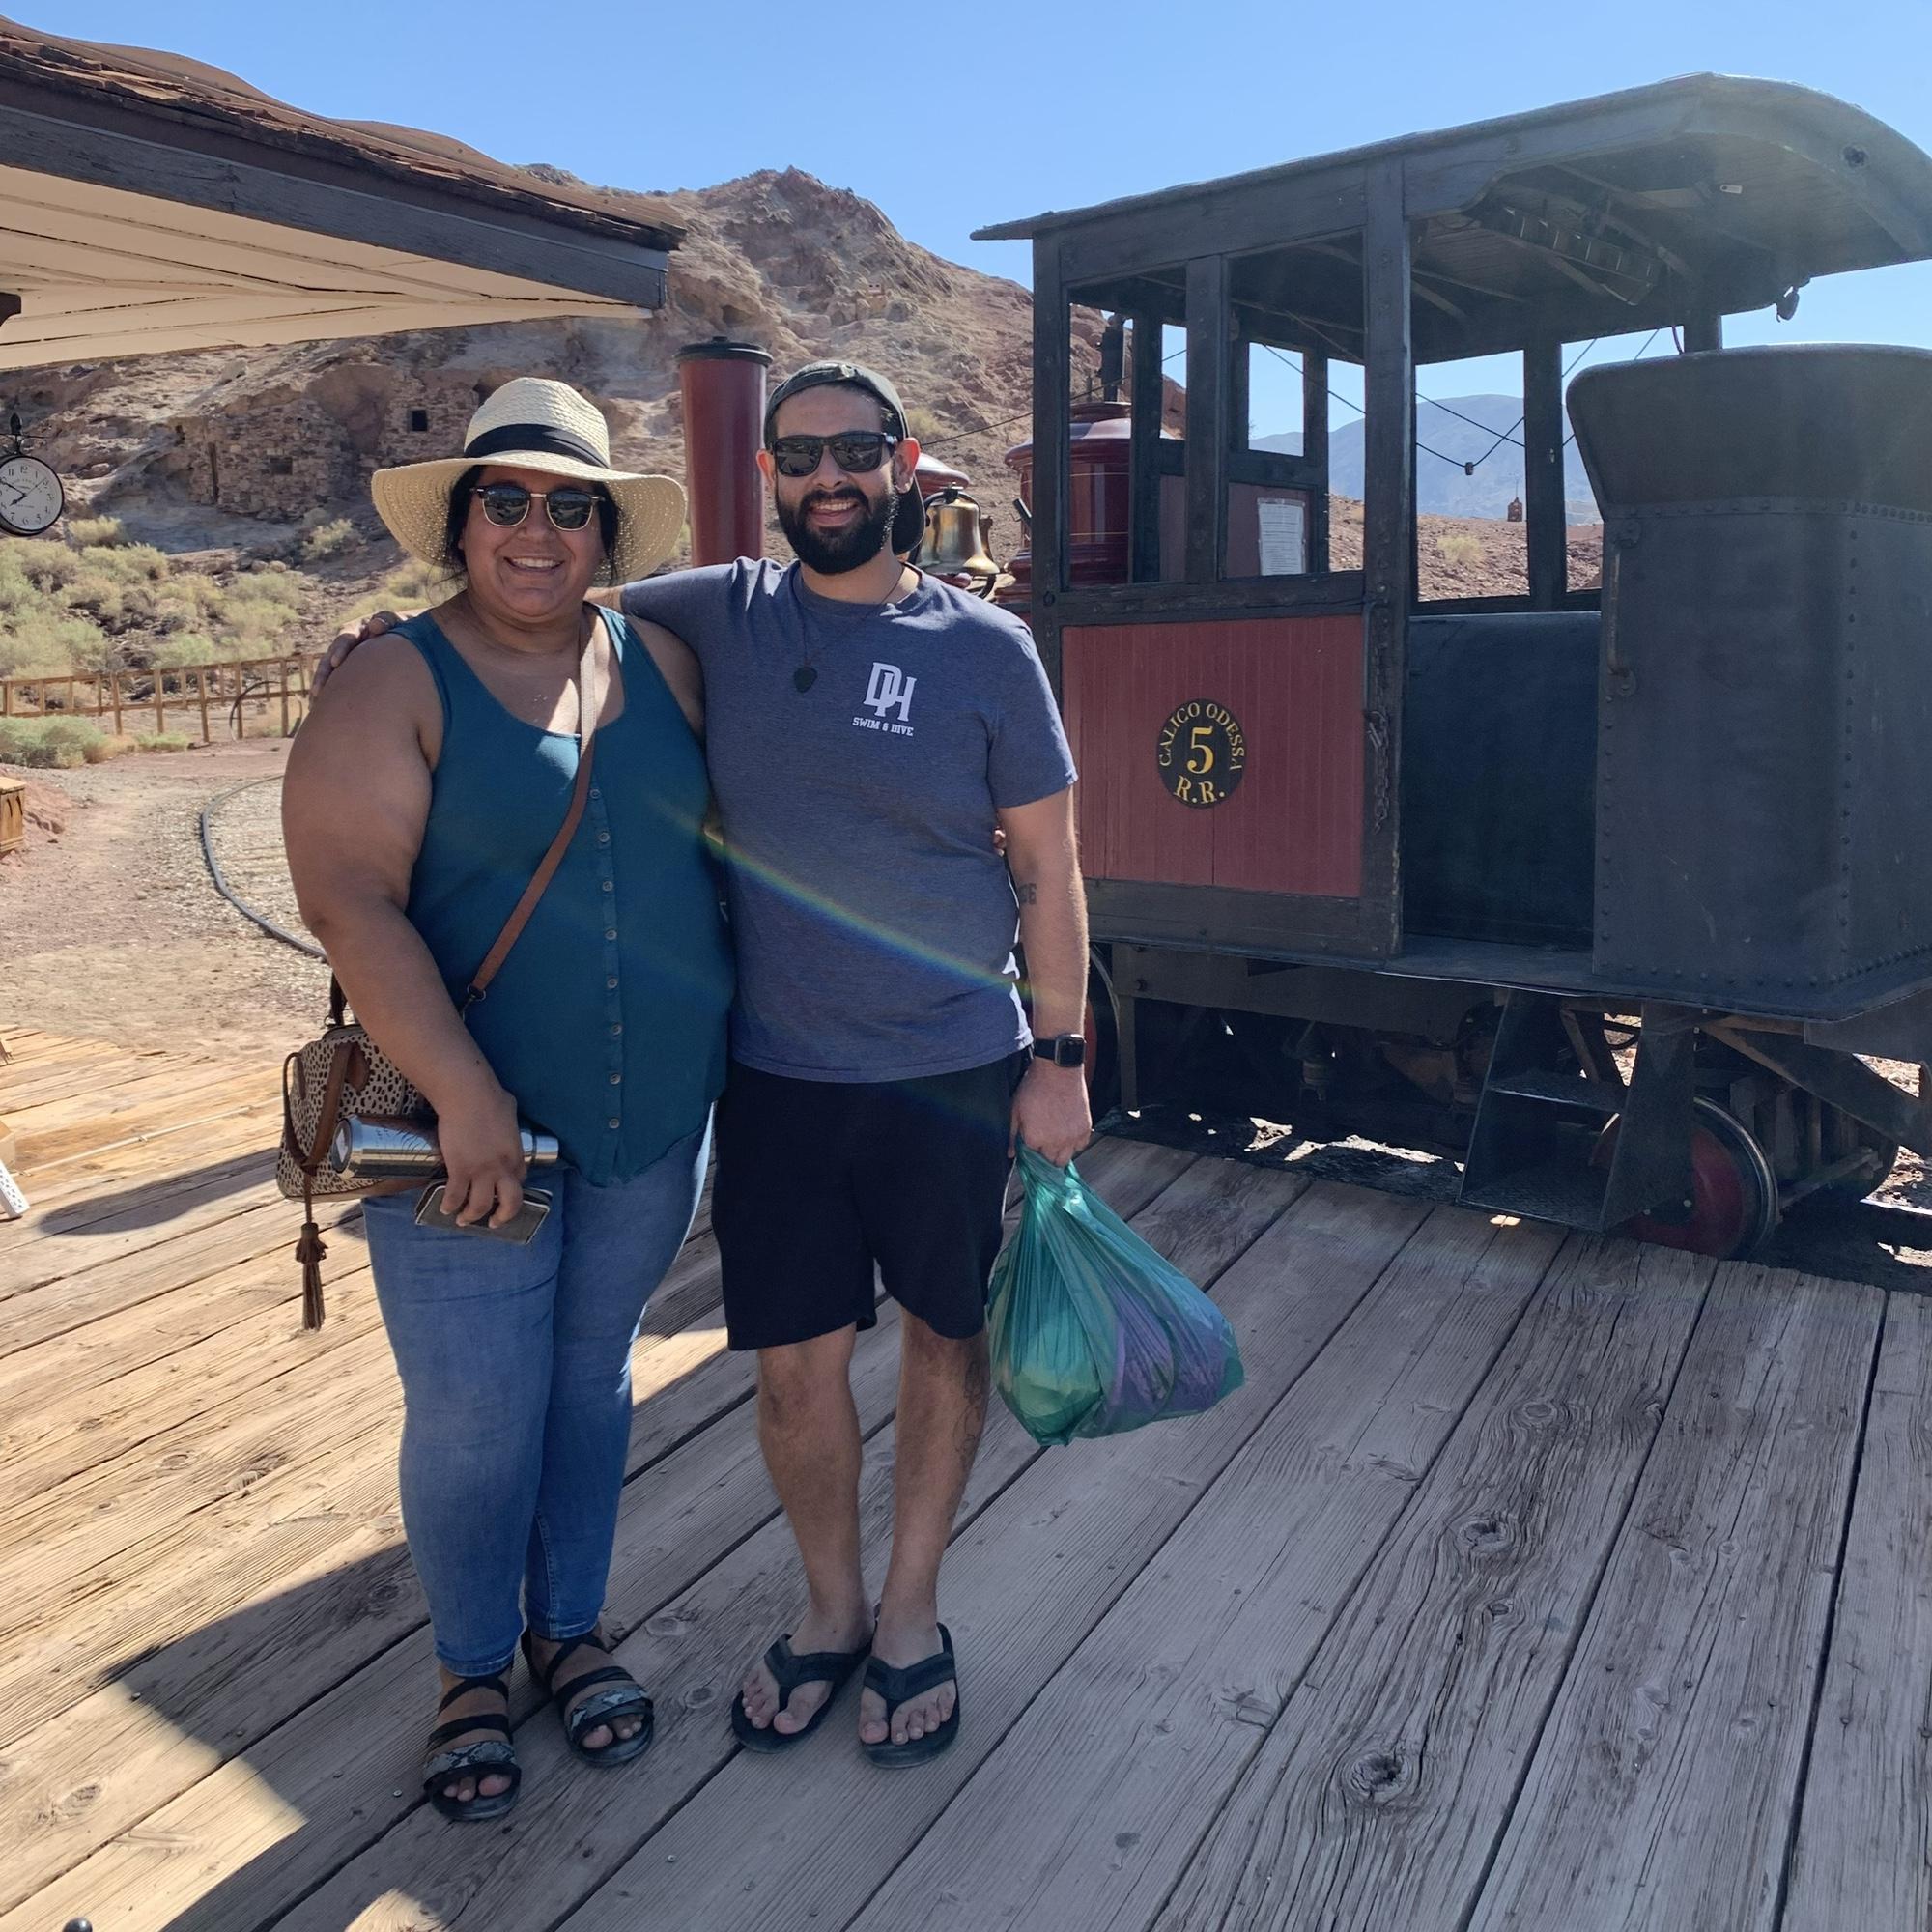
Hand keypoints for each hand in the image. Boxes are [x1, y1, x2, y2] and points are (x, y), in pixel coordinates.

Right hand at [311, 608, 404, 699]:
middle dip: (323, 676)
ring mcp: (344, 660)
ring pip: (329, 675)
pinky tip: (318, 708)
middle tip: (318, 691)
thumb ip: (386, 620)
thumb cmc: (400, 628)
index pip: (345, 639)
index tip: (336, 663)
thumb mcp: (394, 622)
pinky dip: (327, 696)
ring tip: (314, 705)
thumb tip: (375, 626)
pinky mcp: (347, 674)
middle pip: (329, 660)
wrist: (405, 638)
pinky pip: (334, 685)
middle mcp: (345, 646)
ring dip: (321, 689)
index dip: (339, 650)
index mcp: (355, 631)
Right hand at [434, 1080, 527, 1226]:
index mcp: (516, 1154)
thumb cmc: (489, 1097)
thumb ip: (507, 1123)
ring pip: (480, 1206)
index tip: (502, 1194)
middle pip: (510, 1203)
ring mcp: (481, 1171)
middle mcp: (502, 1168)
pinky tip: (445, 1208)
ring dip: (472, 1216)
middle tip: (493, 1222)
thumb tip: (503, 1115)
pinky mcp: (459, 1169)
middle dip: (502, 1216)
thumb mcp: (509, 1112)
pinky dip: (449, 1205)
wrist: (467, 1095)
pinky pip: (455, 1195)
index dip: (511, 1190)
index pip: (520, 1181)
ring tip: (463, 1220)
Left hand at [1010, 1059, 1090, 1167]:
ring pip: (1066, 1159)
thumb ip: (1012, 1135)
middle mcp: (1054, 1142)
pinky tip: (1068, 1132)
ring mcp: (1071, 1137)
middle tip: (1043, 1141)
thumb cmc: (1035, 1086)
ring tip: (1056, 1138)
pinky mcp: (1084, 1129)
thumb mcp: (1016, 1110)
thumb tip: (1011, 1153)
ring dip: (1060, 1152)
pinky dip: (1075, 1143)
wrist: (1057, 1070)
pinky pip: (1081, 1146)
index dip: (1030, 1150)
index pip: (1031, 1158)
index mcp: (1034, 1139)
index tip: (1031, 1142)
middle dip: (1045, 1155)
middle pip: (1050, 1163)